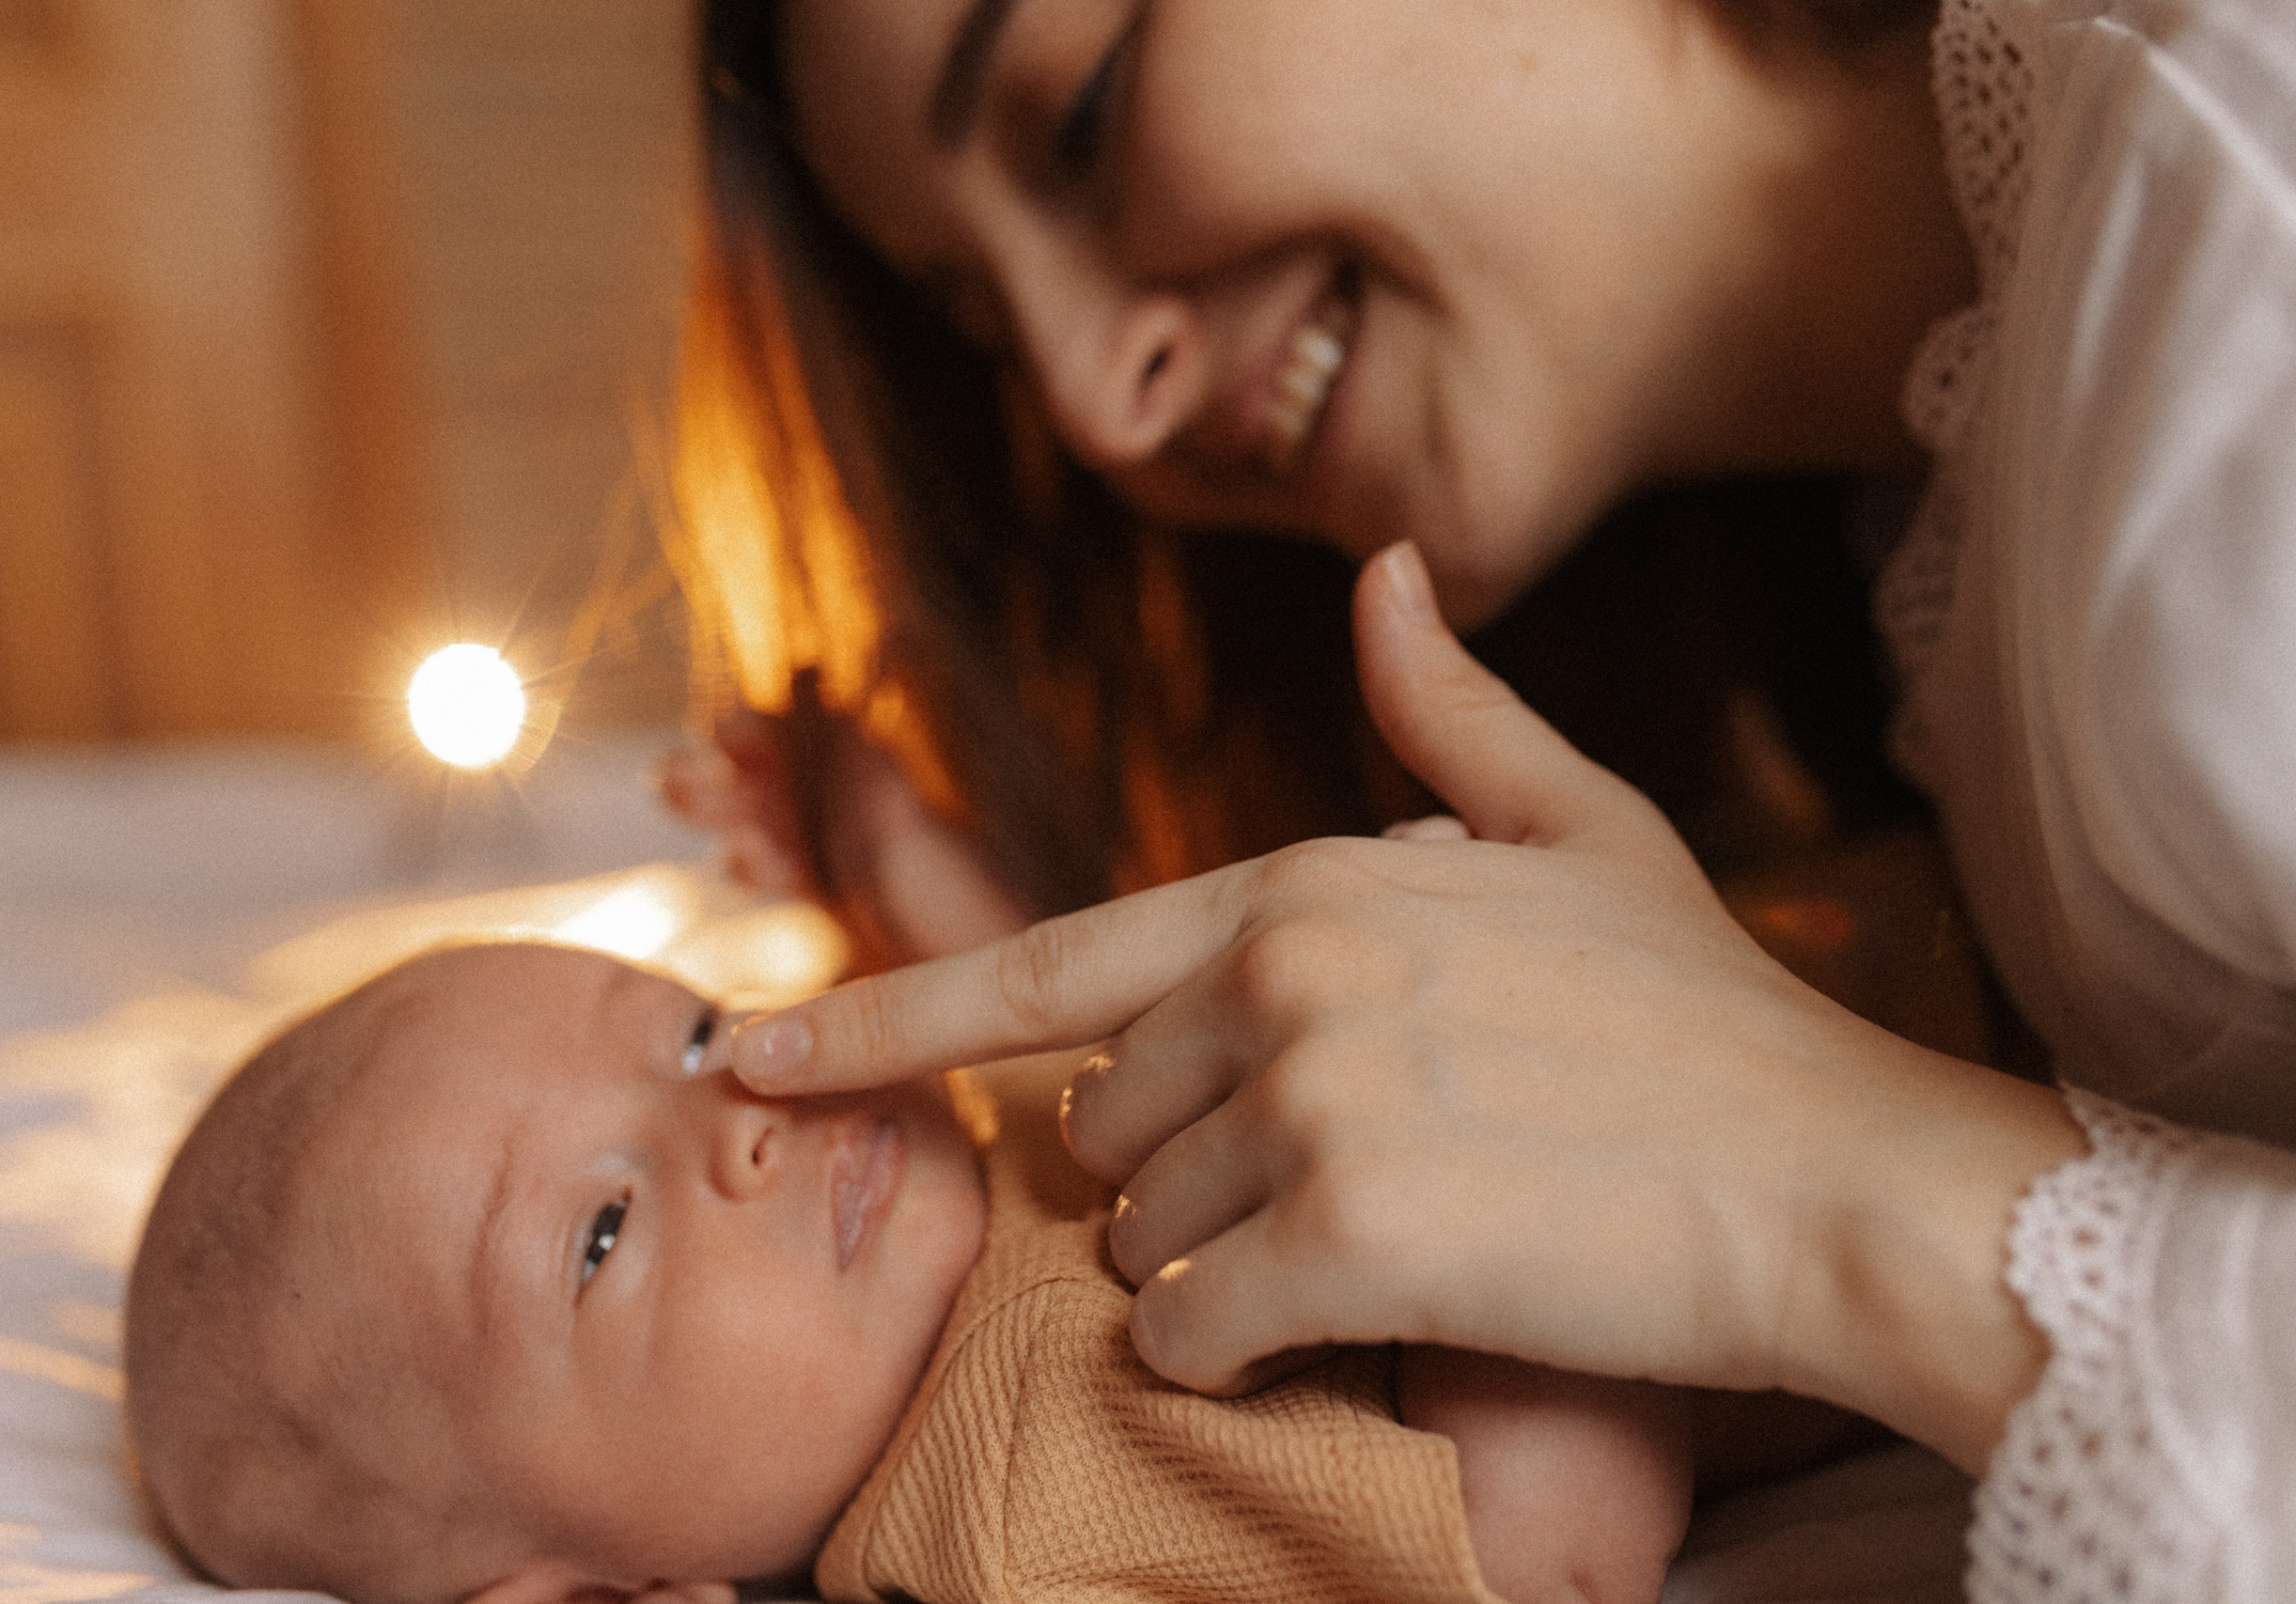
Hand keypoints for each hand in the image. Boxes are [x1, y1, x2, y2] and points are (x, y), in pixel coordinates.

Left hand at [732, 545, 2082, 1469]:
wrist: (1845, 1181)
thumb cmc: (1710, 1020)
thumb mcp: (1590, 834)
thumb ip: (1454, 716)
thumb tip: (1387, 577)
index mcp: (1307, 882)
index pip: (1037, 967)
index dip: (878, 1025)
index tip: (750, 1059)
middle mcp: (1284, 972)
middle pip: (1101, 1127)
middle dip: (1176, 1171)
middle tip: (1339, 1177)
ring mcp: (1310, 1101)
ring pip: (1144, 1238)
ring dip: (1223, 1261)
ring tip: (1382, 1235)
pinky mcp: (1352, 1236)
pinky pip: (1193, 1331)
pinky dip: (1238, 1351)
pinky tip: (1351, 1322)